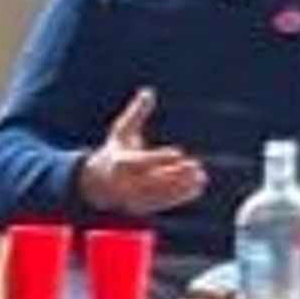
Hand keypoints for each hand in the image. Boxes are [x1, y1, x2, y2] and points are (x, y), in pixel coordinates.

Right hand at [79, 86, 206, 215]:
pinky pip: (164, 203)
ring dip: (182, 186)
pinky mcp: (141, 208)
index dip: (161, 158)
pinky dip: (181, 196)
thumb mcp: (122, 131)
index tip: (180, 153)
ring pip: (161, 193)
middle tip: (196, 166)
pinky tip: (198, 188)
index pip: (142, 161)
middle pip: (154, 179)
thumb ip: (136, 113)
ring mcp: (133, 197)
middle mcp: (125, 183)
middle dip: (176, 174)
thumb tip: (148, 91)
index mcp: (119, 162)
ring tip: (201, 177)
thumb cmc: (115, 151)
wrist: (98, 183)